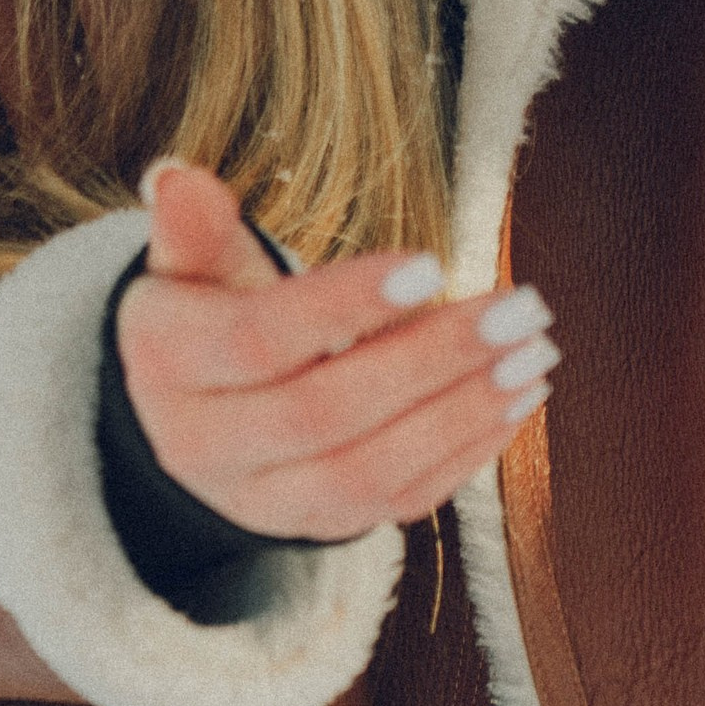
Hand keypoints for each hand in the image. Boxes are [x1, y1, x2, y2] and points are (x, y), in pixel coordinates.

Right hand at [114, 162, 559, 544]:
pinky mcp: (322, 527)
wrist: (191, 419)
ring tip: (535, 354)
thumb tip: (176, 178)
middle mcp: (208, 450)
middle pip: (326, 413)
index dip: (343, 304)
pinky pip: (399, 503)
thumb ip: (192, 228)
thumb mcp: (186, 265)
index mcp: (169, 367)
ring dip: (464, 412)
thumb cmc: (203, 313)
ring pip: (370, 471)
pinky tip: (517, 400)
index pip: (258, 341)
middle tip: (519, 308)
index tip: (430, 262)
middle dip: (432, 360)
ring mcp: (267, 502)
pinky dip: (466, 455)